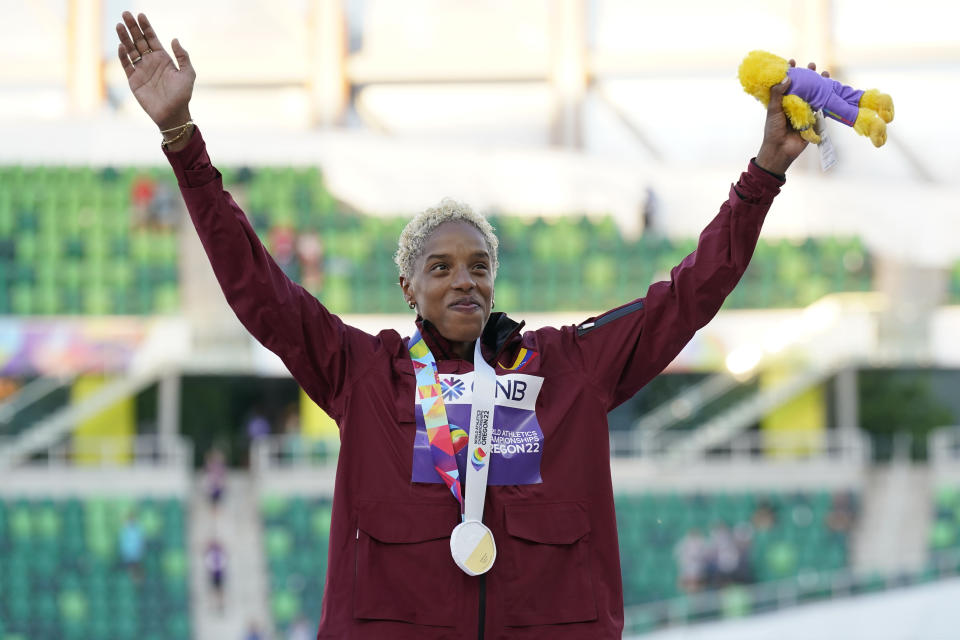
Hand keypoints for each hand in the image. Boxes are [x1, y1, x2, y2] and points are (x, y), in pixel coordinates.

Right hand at [116, 12, 194, 131]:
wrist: (173, 114)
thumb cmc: (183, 95)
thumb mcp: (188, 74)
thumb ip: (183, 56)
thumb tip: (174, 39)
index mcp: (163, 58)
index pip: (151, 38)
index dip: (146, 27)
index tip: (140, 15)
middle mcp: (150, 62)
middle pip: (138, 40)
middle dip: (132, 27)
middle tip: (126, 14)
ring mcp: (141, 70)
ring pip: (130, 50)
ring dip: (125, 38)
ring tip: (120, 25)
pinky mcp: (133, 80)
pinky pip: (127, 65)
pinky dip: (123, 55)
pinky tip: (122, 45)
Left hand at [755, 60, 830, 175]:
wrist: (781, 150)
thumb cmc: (773, 130)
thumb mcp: (773, 110)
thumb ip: (778, 94)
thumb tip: (787, 77)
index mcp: (781, 101)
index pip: (786, 83)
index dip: (789, 72)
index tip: (792, 61)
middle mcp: (793, 104)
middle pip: (803, 86)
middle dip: (808, 75)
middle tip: (812, 65)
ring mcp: (804, 111)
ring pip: (814, 94)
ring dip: (820, 84)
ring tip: (825, 73)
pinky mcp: (813, 119)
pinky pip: (822, 107)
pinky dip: (827, 99)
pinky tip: (832, 90)